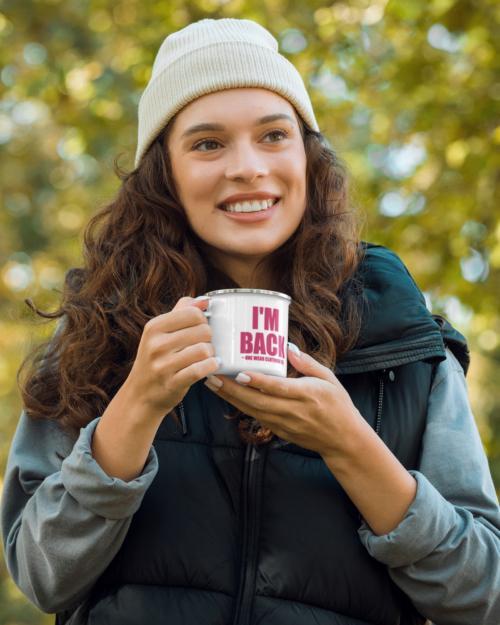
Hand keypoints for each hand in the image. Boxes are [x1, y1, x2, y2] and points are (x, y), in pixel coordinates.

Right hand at [125, 296, 220, 420]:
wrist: (140, 395)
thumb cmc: (156, 360)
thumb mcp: (160, 333)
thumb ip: (181, 311)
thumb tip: (205, 300)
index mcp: (154, 327)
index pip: (193, 313)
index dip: (203, 320)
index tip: (200, 328)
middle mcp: (156, 345)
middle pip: (203, 330)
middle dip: (209, 338)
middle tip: (204, 344)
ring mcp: (163, 365)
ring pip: (204, 349)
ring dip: (211, 353)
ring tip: (207, 356)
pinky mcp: (172, 383)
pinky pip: (201, 369)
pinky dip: (211, 366)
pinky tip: (211, 366)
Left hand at [204, 344, 363, 456]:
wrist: (343, 440)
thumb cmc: (338, 405)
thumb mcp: (329, 378)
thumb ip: (307, 362)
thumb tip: (287, 347)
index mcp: (306, 394)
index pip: (277, 388)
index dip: (257, 381)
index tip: (239, 372)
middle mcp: (293, 411)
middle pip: (257, 401)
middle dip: (232, 389)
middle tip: (212, 375)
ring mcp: (284, 424)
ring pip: (252, 411)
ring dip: (230, 398)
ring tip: (212, 383)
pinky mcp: (279, 432)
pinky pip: (256, 417)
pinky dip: (240, 406)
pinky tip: (227, 395)